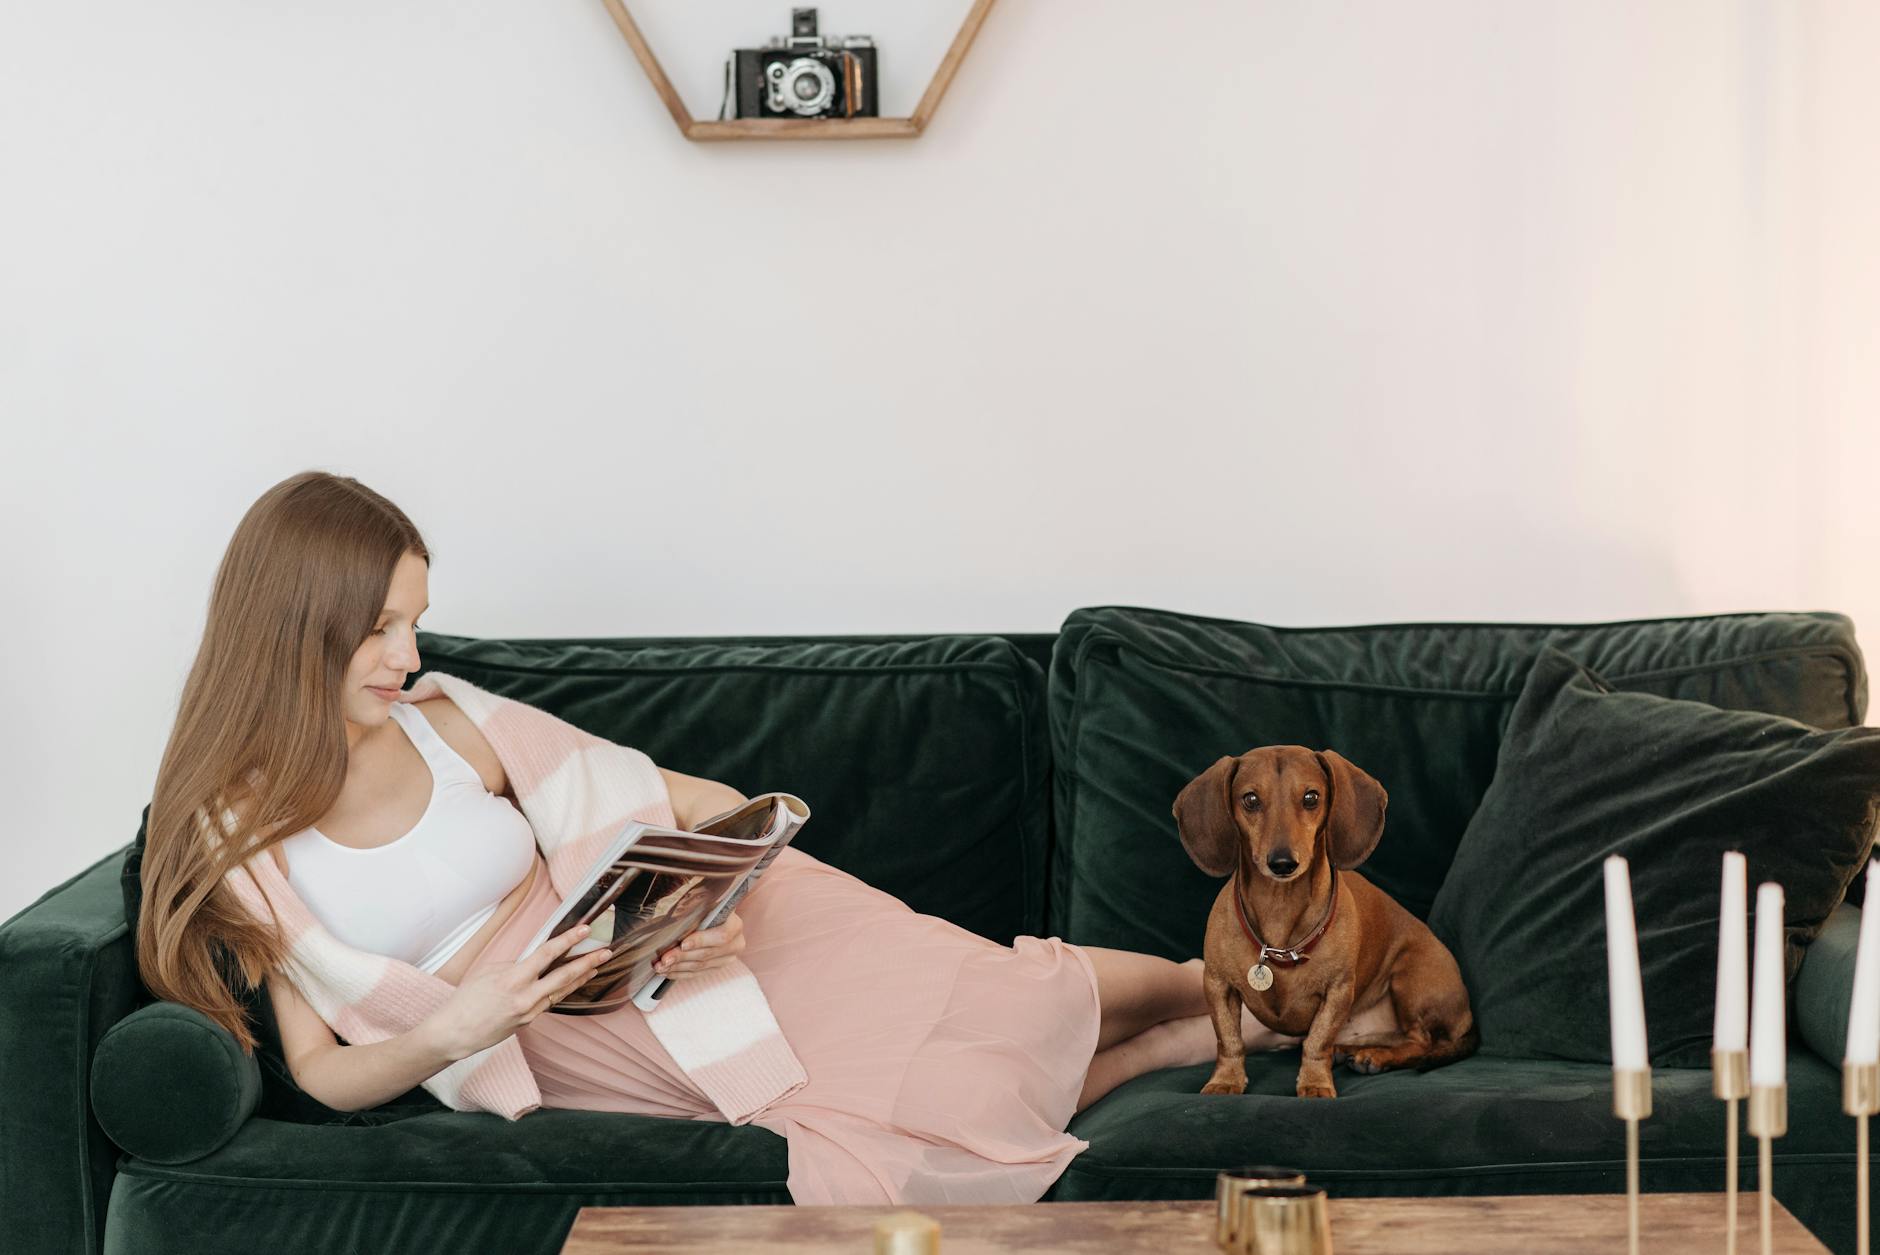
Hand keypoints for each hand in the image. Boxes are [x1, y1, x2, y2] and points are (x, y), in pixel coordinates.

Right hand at [422, 924, 612, 1062]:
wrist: (454, 1034)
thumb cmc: (466, 1000)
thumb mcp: (488, 972)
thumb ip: (514, 965)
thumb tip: (532, 963)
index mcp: (513, 979)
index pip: (547, 954)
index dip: (568, 940)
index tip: (584, 930)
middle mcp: (525, 997)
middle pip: (564, 976)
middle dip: (587, 962)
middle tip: (605, 952)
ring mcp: (529, 1012)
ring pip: (561, 992)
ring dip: (580, 978)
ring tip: (596, 966)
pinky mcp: (527, 1022)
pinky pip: (549, 1003)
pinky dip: (562, 991)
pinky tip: (571, 983)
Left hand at [654, 911, 744, 979]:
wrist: (712, 915)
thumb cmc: (705, 907)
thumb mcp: (702, 904)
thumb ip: (694, 910)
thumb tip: (676, 920)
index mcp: (735, 925)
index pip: (721, 936)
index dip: (701, 941)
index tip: (683, 944)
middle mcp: (735, 944)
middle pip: (707, 954)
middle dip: (682, 957)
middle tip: (664, 959)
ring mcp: (727, 958)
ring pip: (700, 966)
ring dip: (677, 967)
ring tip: (660, 966)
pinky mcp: (716, 967)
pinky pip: (696, 974)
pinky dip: (679, 973)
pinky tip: (666, 971)